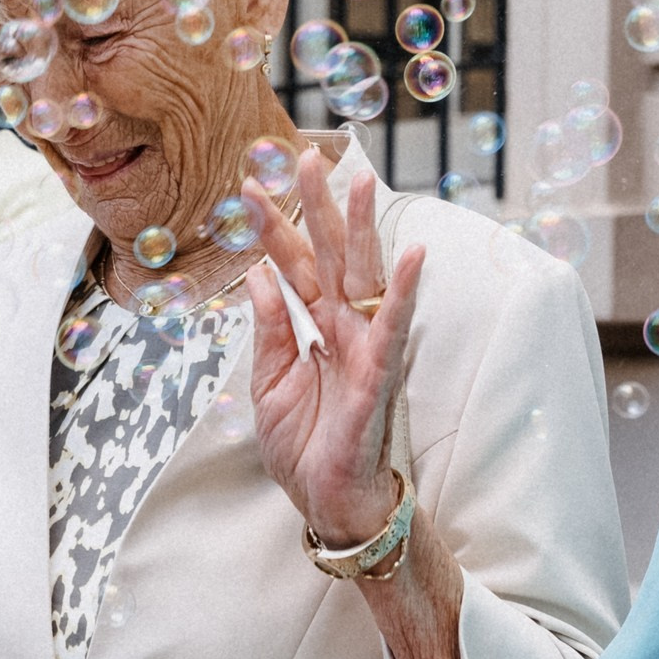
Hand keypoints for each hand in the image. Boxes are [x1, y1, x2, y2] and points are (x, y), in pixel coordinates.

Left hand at [243, 153, 424, 549]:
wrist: (328, 503)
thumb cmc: (306, 447)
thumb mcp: (270, 384)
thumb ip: (270, 329)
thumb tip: (257, 276)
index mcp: (315, 330)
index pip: (293, 267)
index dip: (271, 229)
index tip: (245, 188)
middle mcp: (343, 329)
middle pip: (330, 254)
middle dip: (317, 206)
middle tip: (301, 155)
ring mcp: (364, 348)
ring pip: (365, 276)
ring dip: (363, 227)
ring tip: (359, 180)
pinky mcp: (379, 375)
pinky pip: (395, 327)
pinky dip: (406, 291)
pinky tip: (413, 253)